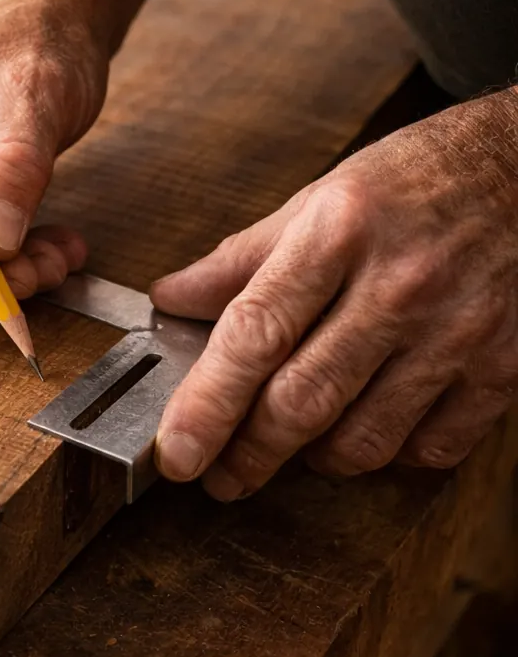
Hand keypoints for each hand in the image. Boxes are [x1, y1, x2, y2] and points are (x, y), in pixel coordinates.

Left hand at [151, 90, 517, 499]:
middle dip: (248, 454)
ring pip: (364, 439)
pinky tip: (366, 430)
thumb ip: (239, 259)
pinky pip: (431, 448)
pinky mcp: (501, 367)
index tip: (176, 451)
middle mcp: (397, 287)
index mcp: (337, 235)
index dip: (207, 403)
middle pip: (302, 400)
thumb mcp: (315, 199)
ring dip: (314, 459)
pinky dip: (388, 455)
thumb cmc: (412, 181)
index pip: (255, 334)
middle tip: (219, 475)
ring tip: (292, 443)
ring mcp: (455, 332)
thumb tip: (172, 300)